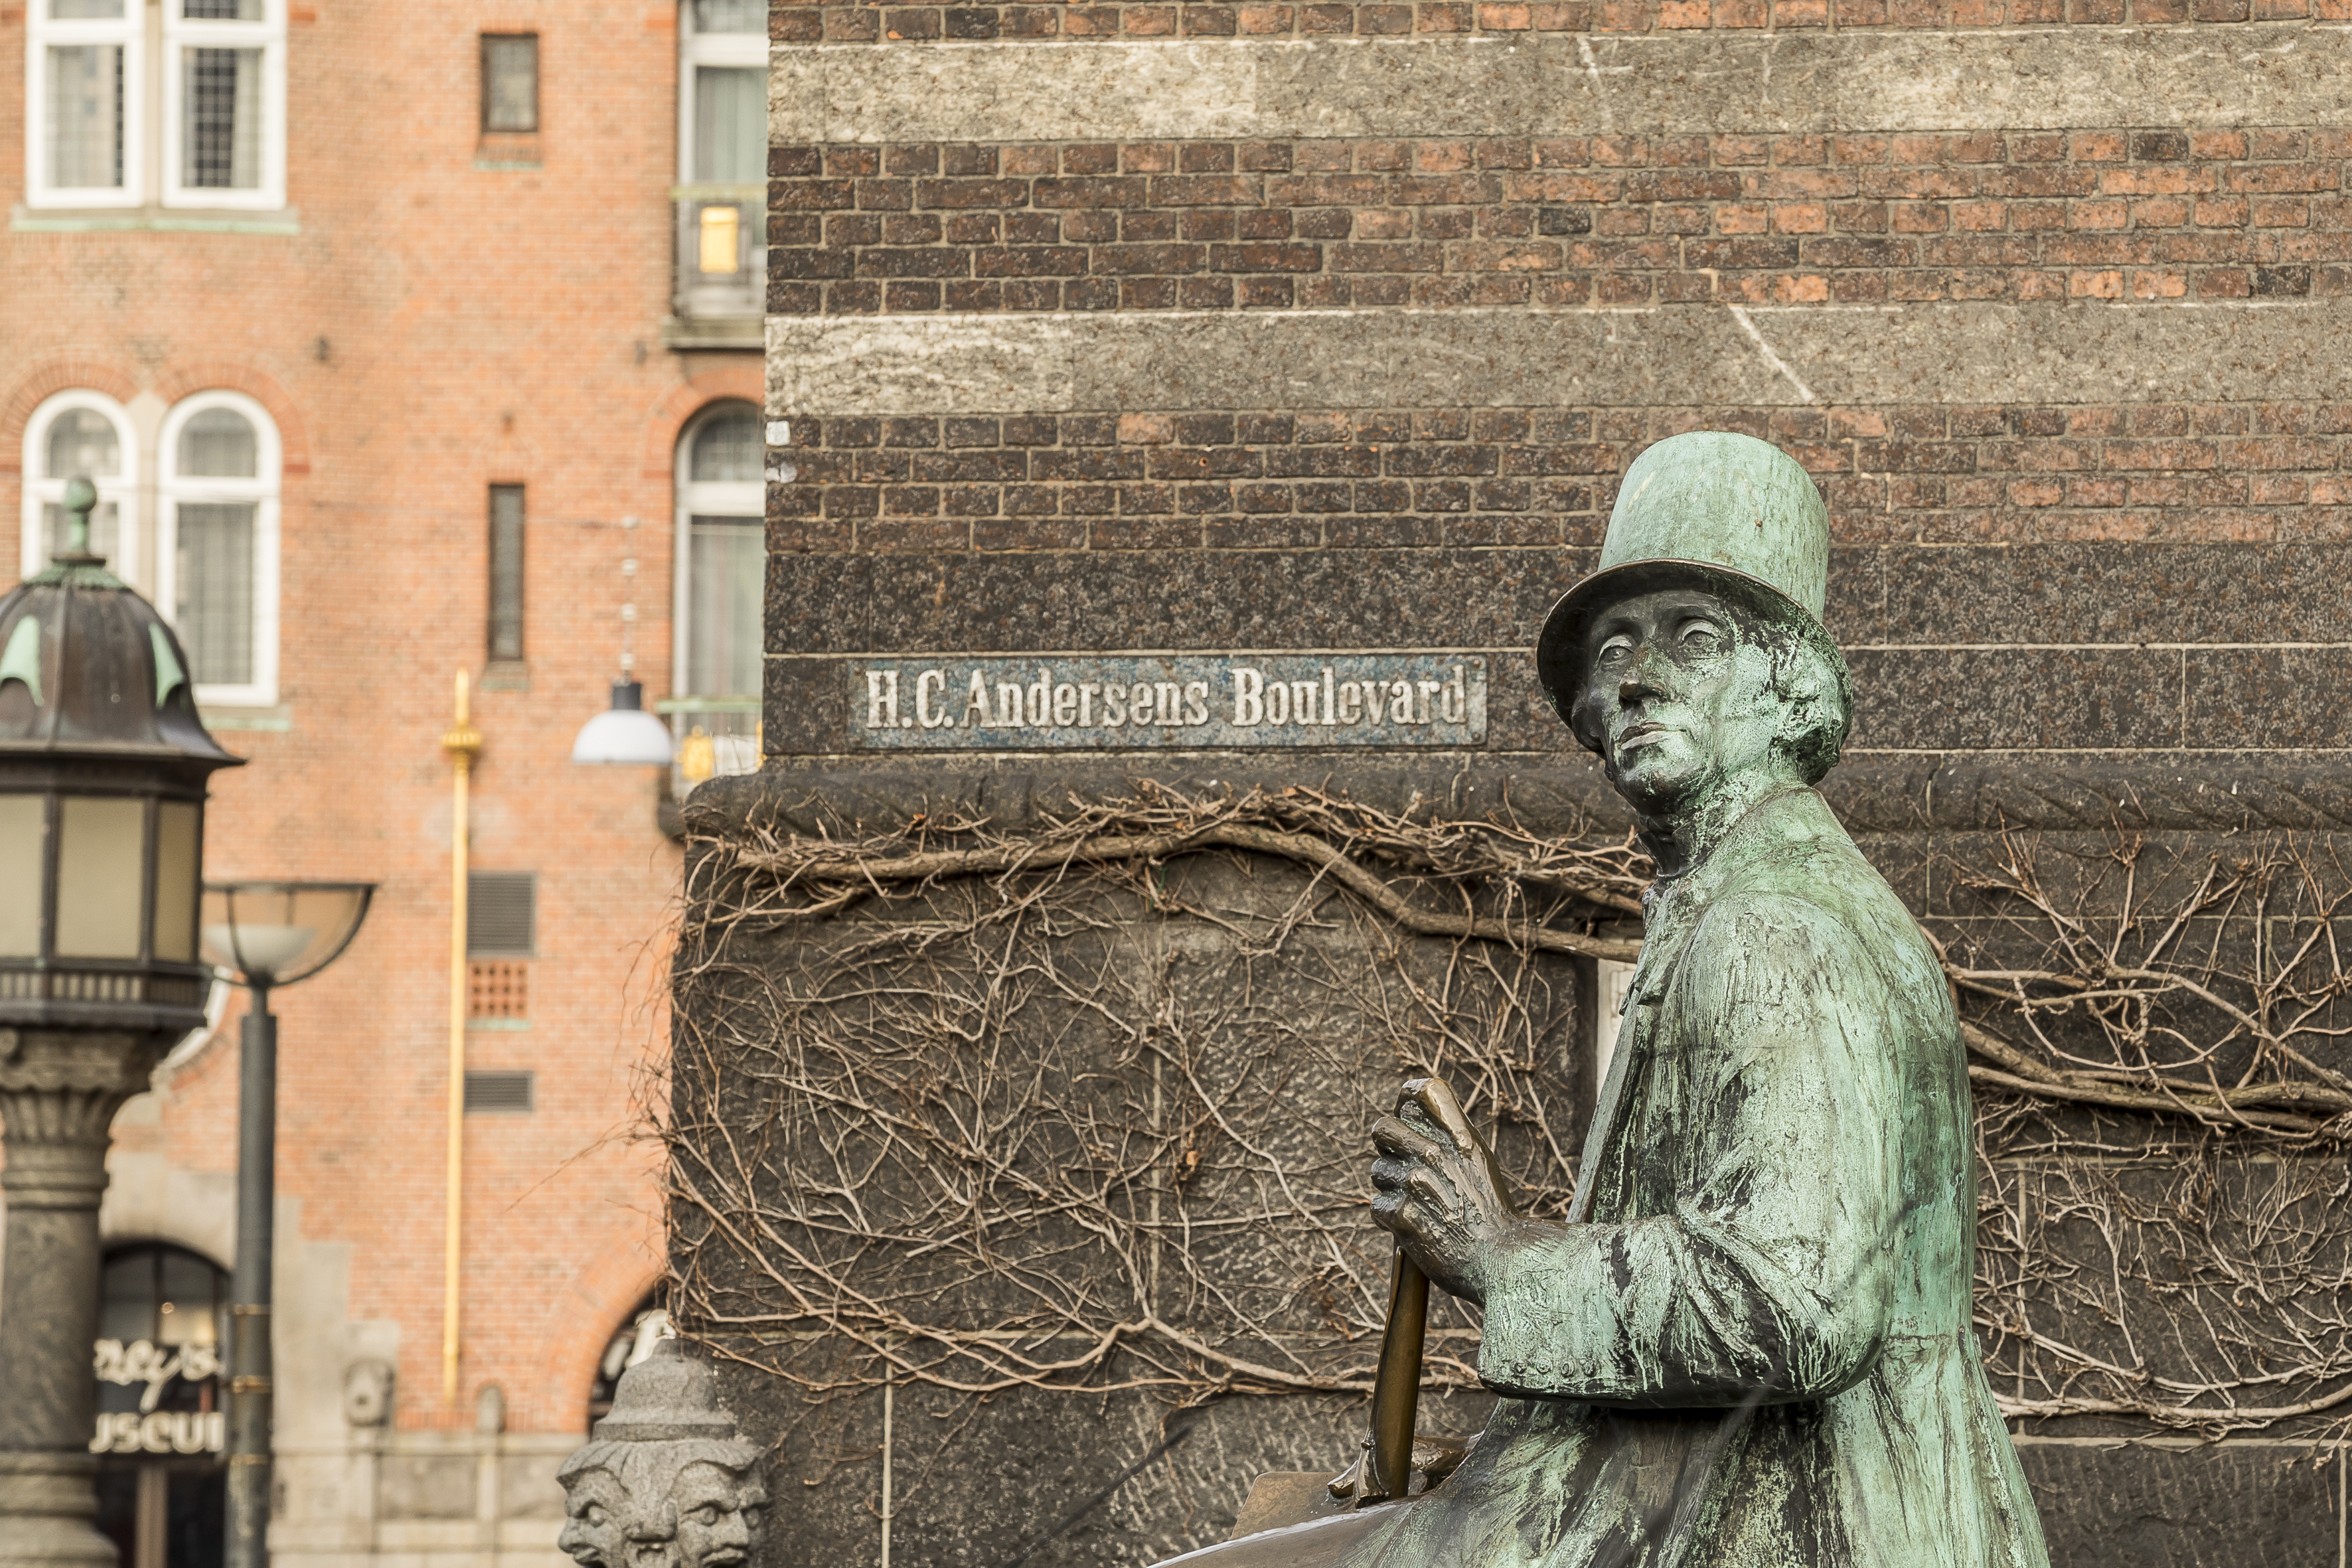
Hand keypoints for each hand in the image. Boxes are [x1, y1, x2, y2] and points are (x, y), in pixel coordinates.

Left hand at [1369, 1077, 1522, 1304]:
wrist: (1504, 1261)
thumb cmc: (1491, 1214)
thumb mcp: (1479, 1161)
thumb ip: (1449, 1136)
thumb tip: (1411, 1115)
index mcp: (1458, 1137)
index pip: (1419, 1091)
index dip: (1406, 1099)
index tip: (1407, 1116)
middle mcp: (1435, 1153)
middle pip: (1382, 1128)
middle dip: (1389, 1149)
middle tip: (1406, 1169)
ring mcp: (1416, 1183)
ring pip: (1378, 1171)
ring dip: (1392, 1189)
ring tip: (1420, 1206)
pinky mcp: (1402, 1216)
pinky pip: (1377, 1206)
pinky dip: (1391, 1219)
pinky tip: (1414, 1228)